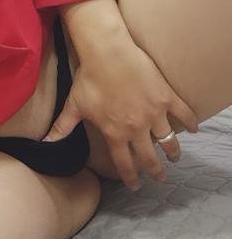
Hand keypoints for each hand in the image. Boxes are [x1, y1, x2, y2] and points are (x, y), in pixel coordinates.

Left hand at [43, 33, 198, 190]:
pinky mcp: (165, 97)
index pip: (124, 164)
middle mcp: (136, 128)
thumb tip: (43, 142)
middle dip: (155, 171)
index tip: (136, 187)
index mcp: (115, 133)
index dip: (130, 178)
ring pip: (168, 141)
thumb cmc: (89, 78)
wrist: (107, 52)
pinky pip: (183, 114)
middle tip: (160, 178)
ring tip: (175, 157)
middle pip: (149, 158)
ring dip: (173, 152)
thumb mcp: (74, 105)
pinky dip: (190, 123)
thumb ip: (62, 127)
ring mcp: (153, 113)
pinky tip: (195, 130)